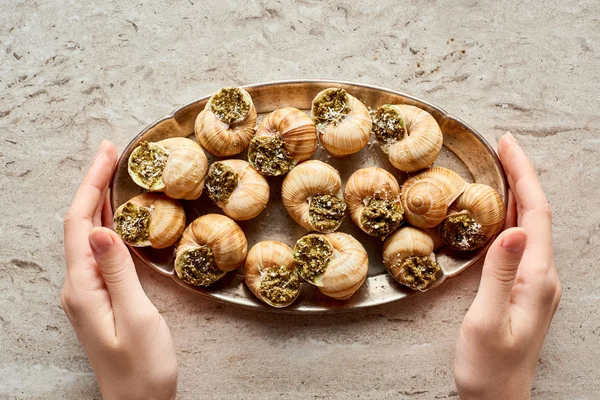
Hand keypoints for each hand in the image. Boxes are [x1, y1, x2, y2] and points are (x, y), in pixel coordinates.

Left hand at [61, 141, 177, 399]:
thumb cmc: (143, 368)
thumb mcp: (137, 318)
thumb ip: (117, 273)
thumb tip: (100, 229)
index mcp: (83, 288)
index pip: (79, 224)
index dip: (91, 184)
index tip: (108, 154)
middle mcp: (77, 286)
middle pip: (78, 224)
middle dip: (92, 184)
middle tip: (112, 152)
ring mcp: (85, 292)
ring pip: (85, 235)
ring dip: (96, 201)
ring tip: (113, 173)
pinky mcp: (97, 298)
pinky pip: (95, 251)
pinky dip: (104, 224)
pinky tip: (115, 217)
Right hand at [454, 132, 560, 398]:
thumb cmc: (488, 367)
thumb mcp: (486, 320)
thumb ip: (499, 274)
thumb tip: (512, 228)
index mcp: (536, 278)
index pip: (535, 214)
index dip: (523, 175)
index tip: (506, 145)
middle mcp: (542, 276)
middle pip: (537, 213)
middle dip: (522, 175)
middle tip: (501, 145)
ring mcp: (536, 282)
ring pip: (532, 225)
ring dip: (518, 192)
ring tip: (500, 166)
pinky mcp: (525, 288)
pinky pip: (523, 241)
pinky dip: (512, 215)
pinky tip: (499, 210)